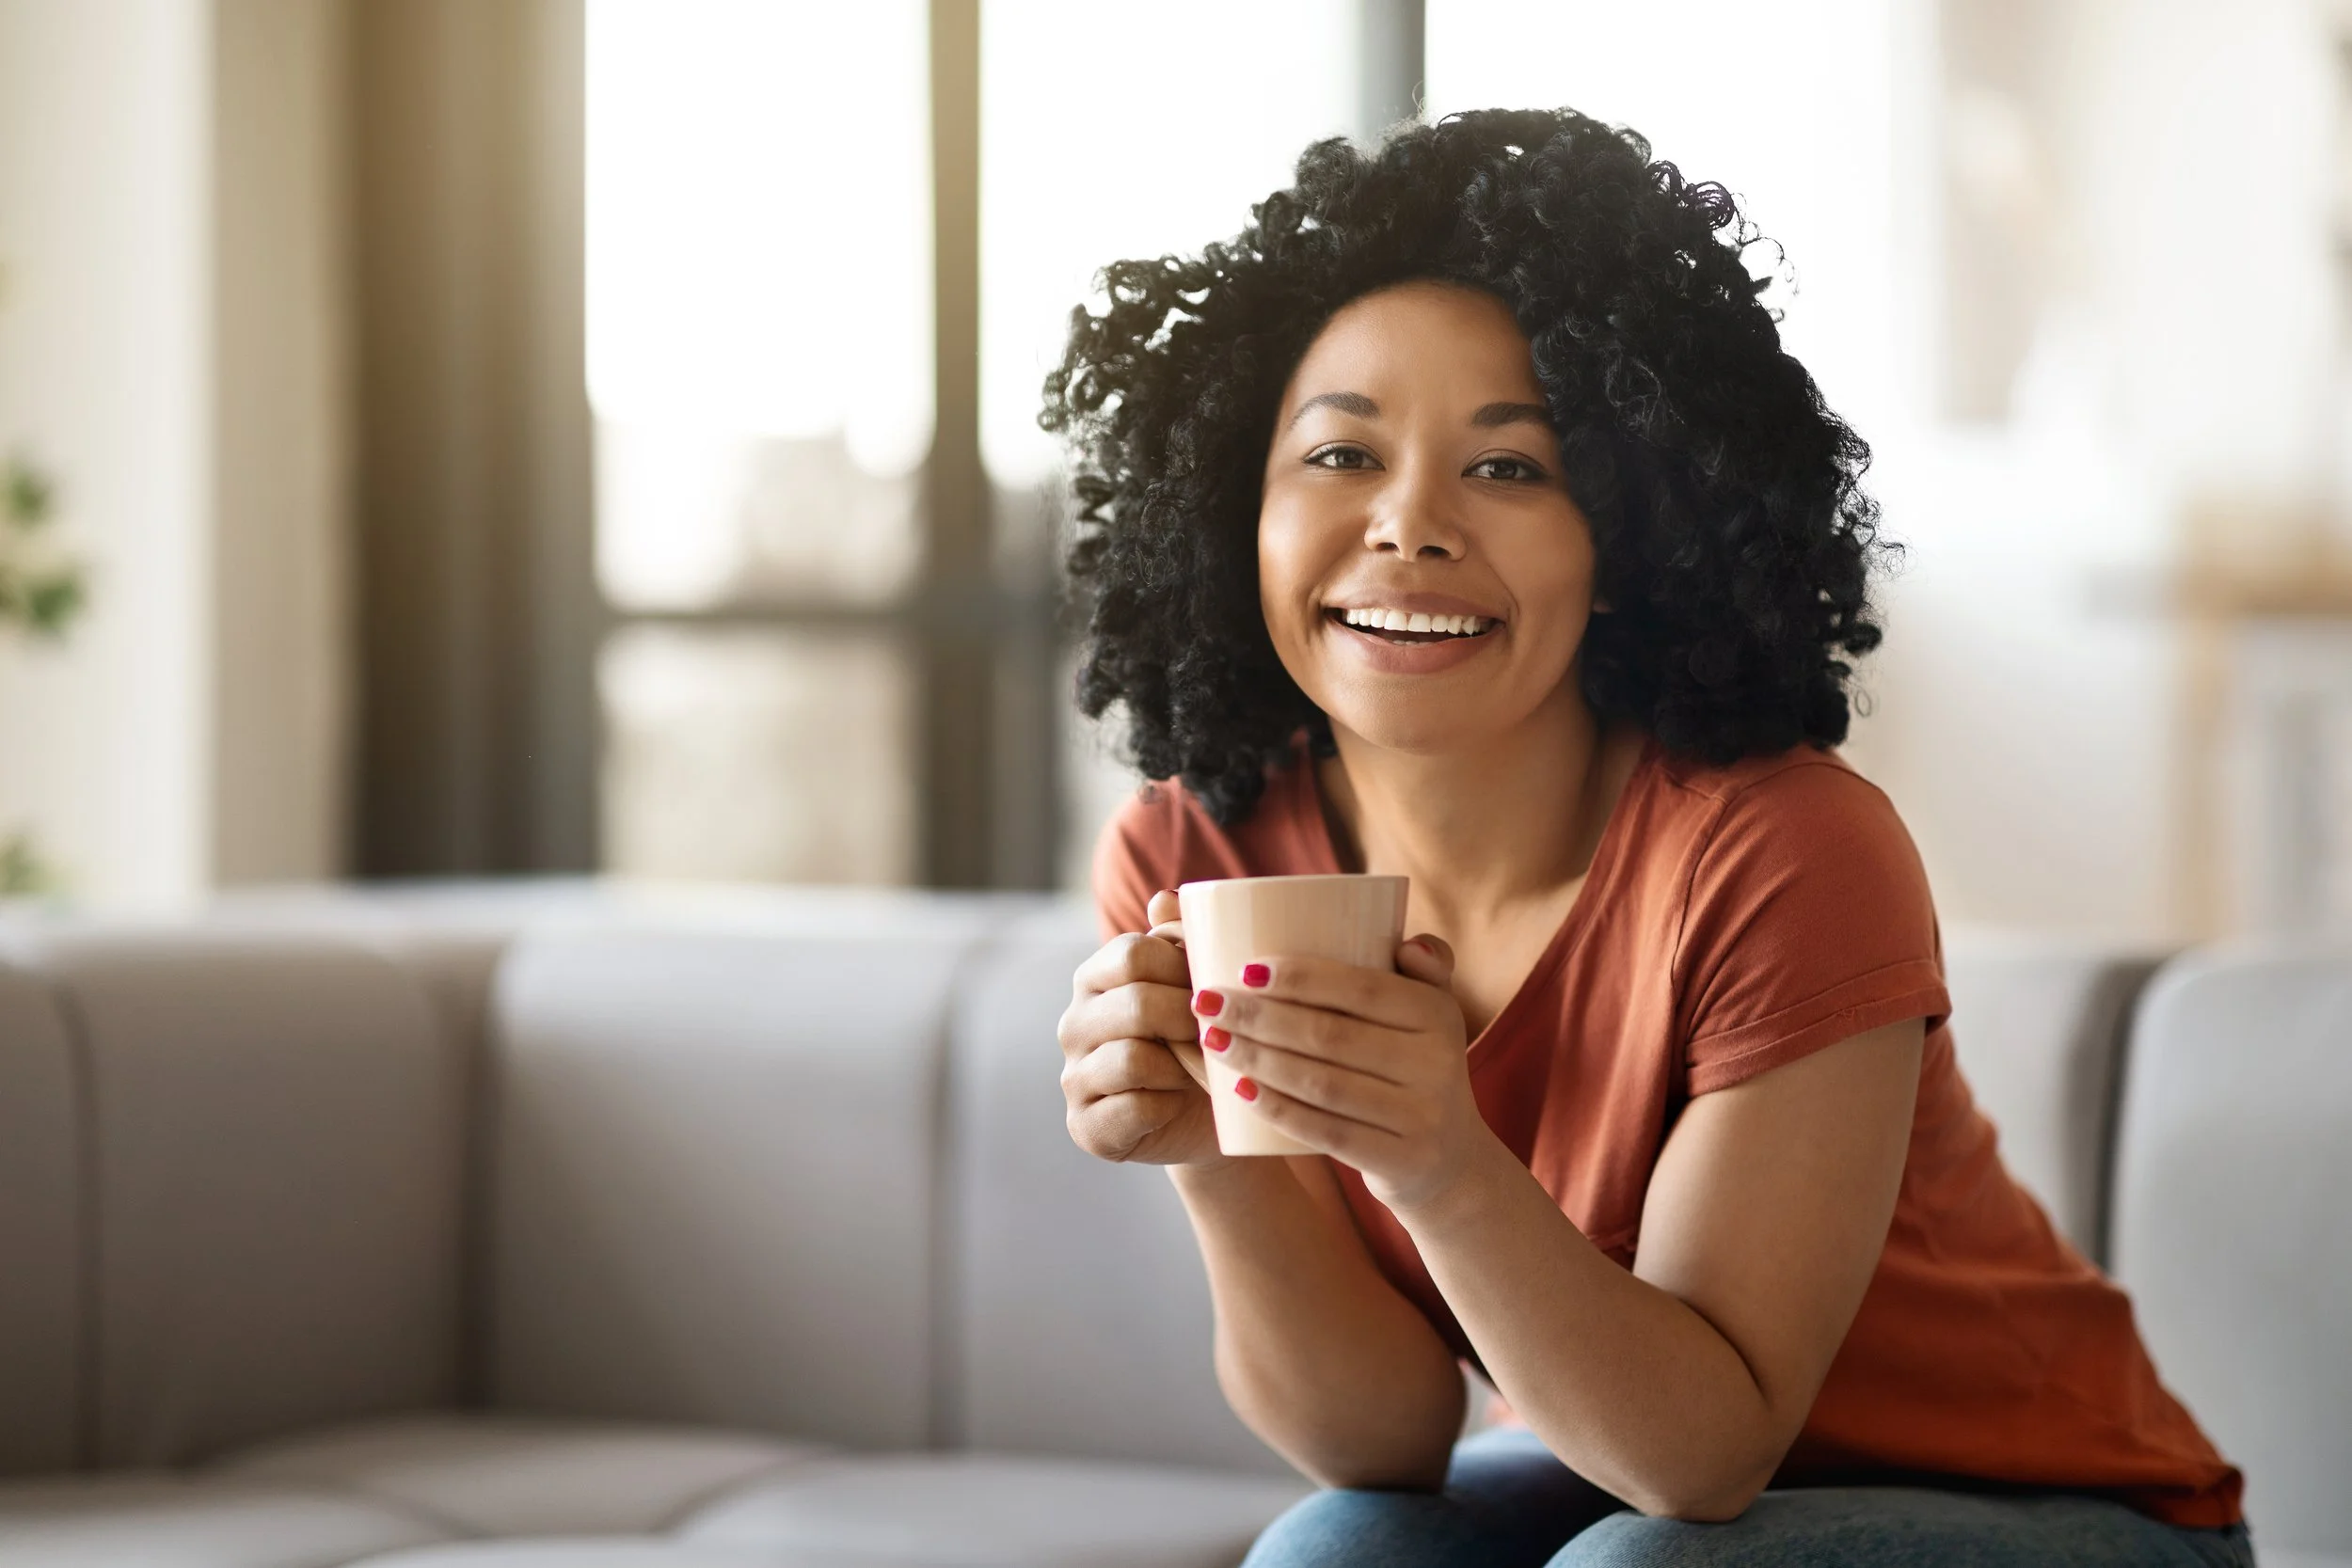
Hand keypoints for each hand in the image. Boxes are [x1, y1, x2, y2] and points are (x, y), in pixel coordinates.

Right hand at [1058, 890, 1226, 1167]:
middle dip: (1188, 1020)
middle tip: (1217, 1033)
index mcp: (1095, 978)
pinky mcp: (1085, 1126)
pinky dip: (1167, 1106)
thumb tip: (1164, 899)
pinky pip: (1132, 1108)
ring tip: (1198, 1071)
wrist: (1207, 1118)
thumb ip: (1181, 938)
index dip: (1184, 967)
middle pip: (1136, 1004)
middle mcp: (1073, 1023)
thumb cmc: (1202, 1040)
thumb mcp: (1197, 986)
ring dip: (1180, 1067)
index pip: (1133, 954)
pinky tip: (1176, 1103)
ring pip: (1133, 1059)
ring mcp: (1074, 1076)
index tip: (1215, 985)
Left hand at [1190, 936, 1492, 1208]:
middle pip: (1330, 1035)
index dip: (1301, 977)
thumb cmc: (1417, 1067)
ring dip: (1257, 1058)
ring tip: (1213, 1038)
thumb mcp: (1433, 1014)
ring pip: (1321, 1083)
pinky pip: (1326, 1132)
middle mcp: (1438, 1064)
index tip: (1243, 970)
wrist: (1449, 1162)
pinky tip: (1239, 1089)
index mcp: (1438, 1014)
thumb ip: (1425, 965)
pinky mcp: (1399, 1160)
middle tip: (1207, 1002)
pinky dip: (1278, 1109)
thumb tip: (1405, 940)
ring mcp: (1421, 1117)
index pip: (1362, 988)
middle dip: (1259, 1016)